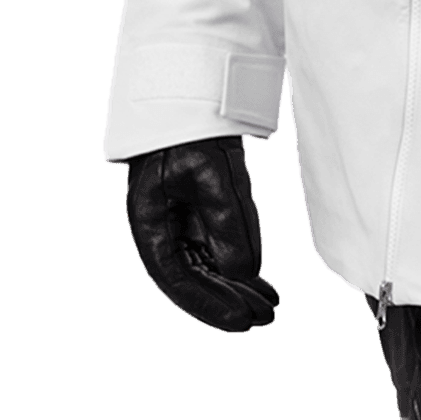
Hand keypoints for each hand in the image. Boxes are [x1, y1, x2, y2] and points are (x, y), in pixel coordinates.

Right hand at [123, 136, 279, 332]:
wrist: (193, 97)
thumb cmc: (192, 130)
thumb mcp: (211, 171)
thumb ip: (227, 221)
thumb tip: (244, 272)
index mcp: (150, 222)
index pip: (178, 279)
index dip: (209, 305)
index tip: (242, 321)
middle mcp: (163, 229)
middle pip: (195, 278)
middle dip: (229, 301)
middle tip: (266, 319)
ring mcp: (182, 221)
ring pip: (209, 267)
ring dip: (238, 289)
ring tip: (270, 307)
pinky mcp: (200, 212)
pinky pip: (218, 249)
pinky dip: (239, 267)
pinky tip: (260, 283)